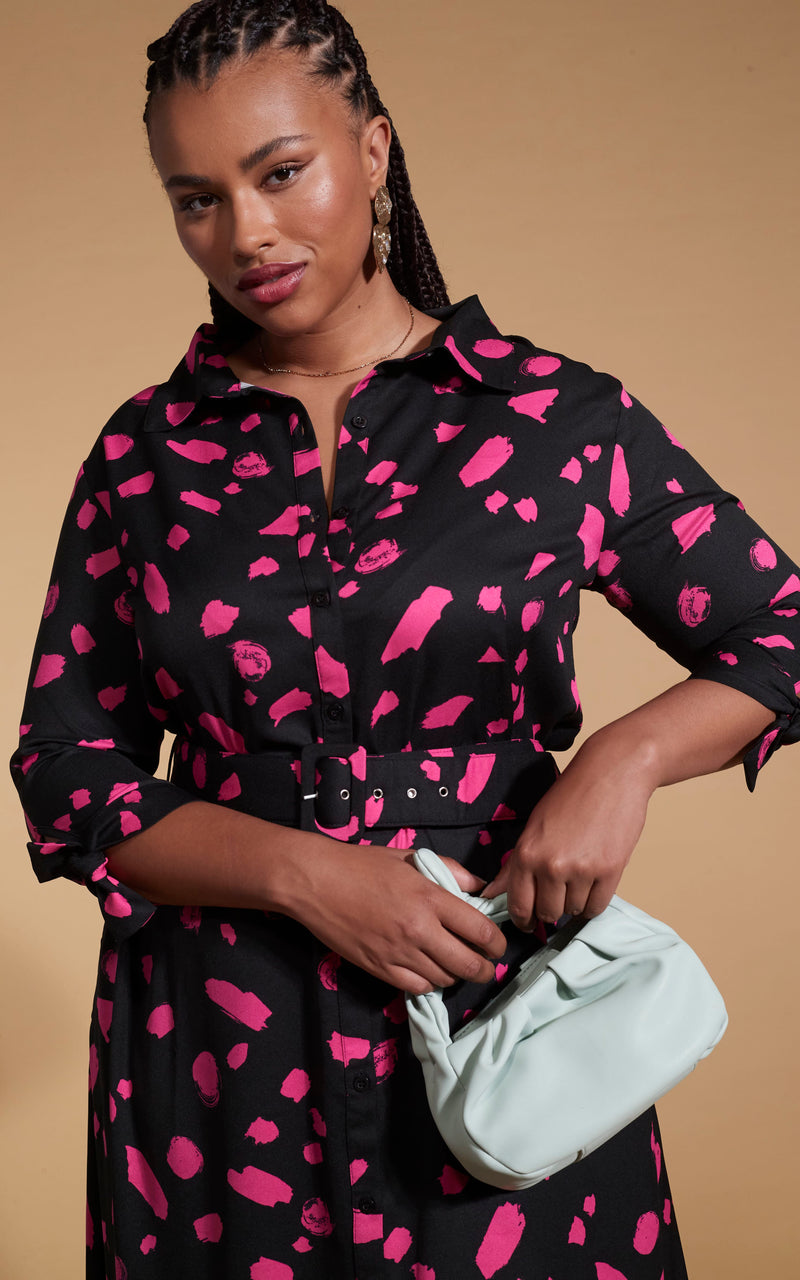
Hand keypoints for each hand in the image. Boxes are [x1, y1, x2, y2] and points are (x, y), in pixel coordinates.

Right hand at [285, 843, 506, 994]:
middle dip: (486, 969)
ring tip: (455, 965)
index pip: (481, 931)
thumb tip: (479, 888)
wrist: (315, 881)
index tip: (499, 945)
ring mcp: (398, 953)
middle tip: (487, 966)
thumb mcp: (410, 858)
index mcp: (430, 898)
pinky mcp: (378, 968)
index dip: (498, 943)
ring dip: (456, 976)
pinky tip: (428, 971)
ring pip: (444, 979)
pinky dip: (429, 983)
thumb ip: (450, 872)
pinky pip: (416, 988)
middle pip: (468, 964)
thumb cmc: (361, 865)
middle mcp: (418, 929)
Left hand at [483, 735, 653, 928]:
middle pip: (546, 913)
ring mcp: (581, 870)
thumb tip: (490, 893)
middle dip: (551, 908)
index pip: (518, 905)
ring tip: (579, 875)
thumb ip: (513, 865)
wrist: (611, 773)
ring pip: (573, 911)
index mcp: (526, 853)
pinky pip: (597, 907)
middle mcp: (550, 865)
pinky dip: (594, 901)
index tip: (528, 922)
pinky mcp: (609, 871)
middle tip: (559, 891)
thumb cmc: (571, 795)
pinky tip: (594, 883)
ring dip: (575, 902)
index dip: (523, 919)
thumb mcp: (534, 826)